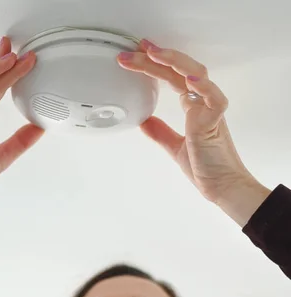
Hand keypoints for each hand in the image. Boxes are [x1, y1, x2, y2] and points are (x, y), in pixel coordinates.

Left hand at [117, 40, 256, 204]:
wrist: (221, 187)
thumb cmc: (207, 168)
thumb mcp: (175, 148)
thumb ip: (161, 133)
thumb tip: (143, 121)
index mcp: (194, 108)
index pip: (172, 78)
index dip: (155, 66)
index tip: (136, 56)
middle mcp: (203, 104)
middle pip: (179, 71)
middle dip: (155, 59)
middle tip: (133, 51)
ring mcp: (210, 110)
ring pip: (195, 74)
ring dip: (173, 62)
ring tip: (151, 53)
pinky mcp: (217, 121)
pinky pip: (213, 97)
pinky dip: (201, 85)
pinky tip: (187, 77)